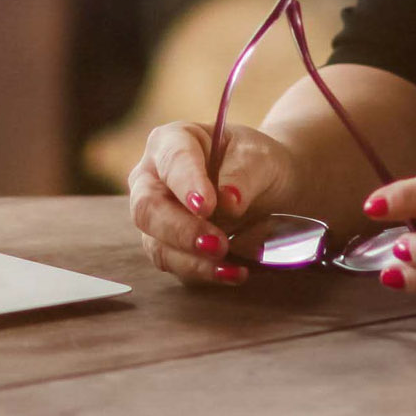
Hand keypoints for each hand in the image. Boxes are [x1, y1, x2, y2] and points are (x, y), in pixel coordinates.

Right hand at [127, 119, 300, 287]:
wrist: (268, 188)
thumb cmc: (255, 162)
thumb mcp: (258, 157)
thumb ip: (243, 175)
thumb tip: (228, 202)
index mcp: (171, 142)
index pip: (172, 161)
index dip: (186, 183)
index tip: (206, 205)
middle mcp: (153, 180)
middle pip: (147, 209)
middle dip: (181, 230)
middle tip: (217, 244)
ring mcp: (158, 219)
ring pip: (158, 245)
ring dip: (193, 261)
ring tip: (231, 267)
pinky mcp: (170, 249)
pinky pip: (177, 266)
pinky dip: (205, 273)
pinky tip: (235, 273)